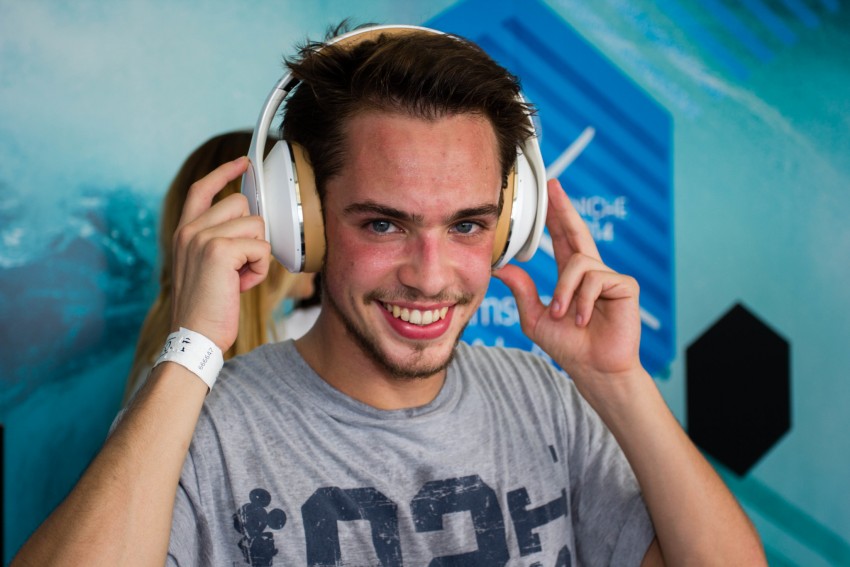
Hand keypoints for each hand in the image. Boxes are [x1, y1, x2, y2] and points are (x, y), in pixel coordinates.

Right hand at [171, 157, 269, 350]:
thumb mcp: (207, 268)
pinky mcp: (219, 250)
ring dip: (257, 255)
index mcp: (184, 232)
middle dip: (251, 232)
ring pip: (256, 224)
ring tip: (239, 278)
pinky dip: (260, 269)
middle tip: (240, 265)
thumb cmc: (206, 308)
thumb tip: (252, 224)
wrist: (194, 336)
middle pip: (240, 203)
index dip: (224, 172)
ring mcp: (202, 237)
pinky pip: (261, 246)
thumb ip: (220, 242)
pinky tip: (242, 286)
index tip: (243, 163)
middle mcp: (189, 230)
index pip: (203, 188)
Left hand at [494, 179, 642, 385]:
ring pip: (578, 264)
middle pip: (577, 231)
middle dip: (564, 208)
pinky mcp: (625, 286)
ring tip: (562, 315)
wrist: (593, 369)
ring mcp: (609, 277)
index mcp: (572, 277)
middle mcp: (592, 272)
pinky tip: (582, 319)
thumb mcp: (536, 318)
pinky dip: (582, 301)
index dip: (556, 216)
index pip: (562, 239)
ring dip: (564, 292)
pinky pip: (595, 279)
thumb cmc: (569, 347)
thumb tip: (501, 267)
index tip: (549, 193)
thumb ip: (522, 291)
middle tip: (552, 186)